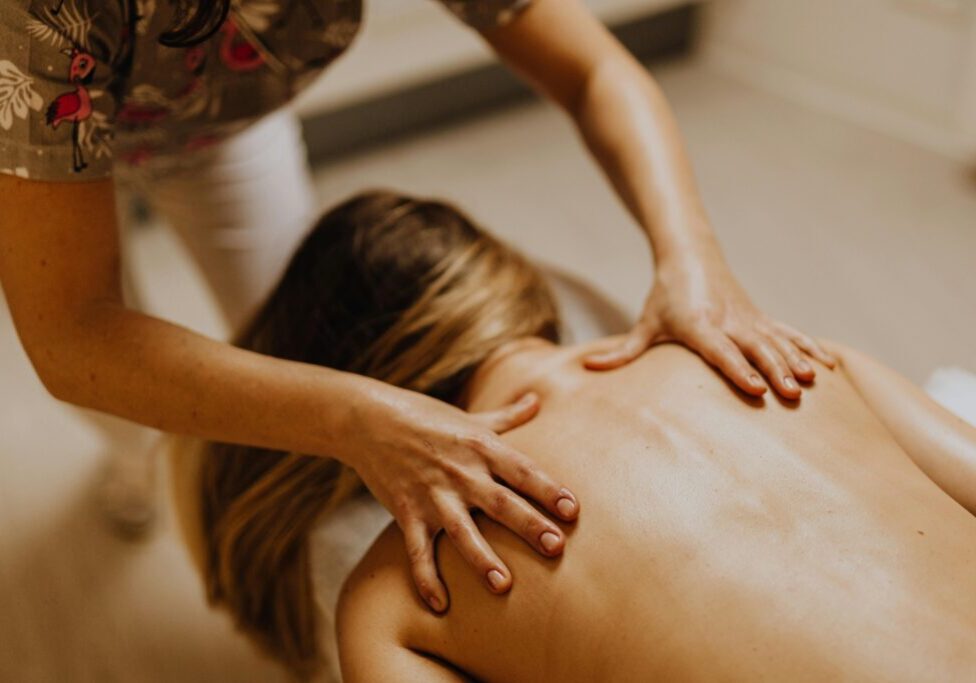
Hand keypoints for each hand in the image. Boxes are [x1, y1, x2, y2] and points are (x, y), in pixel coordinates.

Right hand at [346, 384, 578, 612]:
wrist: (368, 420)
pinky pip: (418, 551)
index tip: (572, 509)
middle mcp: (460, 471)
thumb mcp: (469, 416)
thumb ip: (506, 416)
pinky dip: (426, 579)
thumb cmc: (425, 417)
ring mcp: (432, 494)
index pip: (521, 469)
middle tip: (556, 547)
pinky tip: (441, 605)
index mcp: (480, 446)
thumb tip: (537, 399)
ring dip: (482, 558)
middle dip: (528, 525)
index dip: (548, 489)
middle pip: (500, 502)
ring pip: (462, 530)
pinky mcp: (406, 512)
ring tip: (503, 585)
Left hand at [583, 251, 834, 397]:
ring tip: (811, 383)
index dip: (738, 368)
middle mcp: (728, 321)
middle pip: (755, 347)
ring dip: (795, 361)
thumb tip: (587, 366)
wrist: (690, 257)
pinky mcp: (761, 317)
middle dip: (774, 370)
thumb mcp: (645, 323)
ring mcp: (749, 318)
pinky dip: (810, 347)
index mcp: (699, 325)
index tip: (756, 388)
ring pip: (777, 341)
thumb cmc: (664, 297)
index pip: (720, 350)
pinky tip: (829, 367)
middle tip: (790, 393)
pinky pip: (790, 333)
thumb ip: (622, 351)